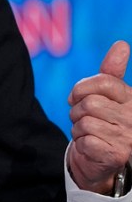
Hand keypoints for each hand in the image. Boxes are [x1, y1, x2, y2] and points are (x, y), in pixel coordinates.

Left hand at [68, 40, 131, 193]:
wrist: (101, 157)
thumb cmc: (102, 119)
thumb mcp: (106, 93)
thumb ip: (112, 71)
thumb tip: (122, 44)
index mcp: (131, 99)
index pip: (104, 82)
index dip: (82, 87)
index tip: (76, 96)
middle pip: (89, 102)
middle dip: (76, 110)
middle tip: (82, 117)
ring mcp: (127, 138)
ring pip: (84, 121)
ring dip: (77, 127)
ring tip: (87, 132)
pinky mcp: (115, 155)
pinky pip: (84, 139)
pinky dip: (79, 141)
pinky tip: (89, 145)